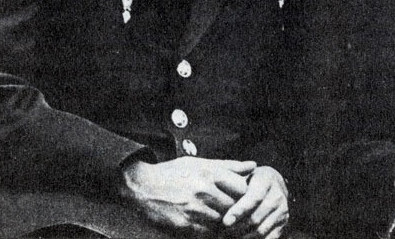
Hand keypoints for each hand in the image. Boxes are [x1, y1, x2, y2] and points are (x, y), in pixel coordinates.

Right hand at [120, 156, 255, 234]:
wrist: (142, 186)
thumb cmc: (174, 172)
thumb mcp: (200, 163)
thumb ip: (229, 166)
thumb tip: (253, 166)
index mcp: (210, 172)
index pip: (242, 188)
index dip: (244, 195)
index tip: (241, 197)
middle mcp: (204, 189)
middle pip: (233, 206)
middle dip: (235, 210)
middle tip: (233, 212)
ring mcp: (194, 208)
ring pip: (221, 221)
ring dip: (222, 222)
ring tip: (219, 219)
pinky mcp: (184, 224)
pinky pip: (206, 233)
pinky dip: (209, 231)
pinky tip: (206, 225)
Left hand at [221, 166, 288, 238]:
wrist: (270, 185)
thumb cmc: (248, 181)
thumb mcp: (242, 174)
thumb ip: (232, 178)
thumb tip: (217, 180)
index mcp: (266, 180)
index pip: (254, 198)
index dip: (239, 210)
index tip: (225, 221)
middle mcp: (277, 195)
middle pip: (256, 218)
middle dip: (237, 228)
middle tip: (221, 233)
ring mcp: (282, 211)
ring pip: (260, 231)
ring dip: (242, 237)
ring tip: (227, 237)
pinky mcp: (283, 224)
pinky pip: (267, 238)